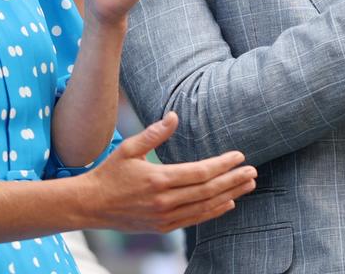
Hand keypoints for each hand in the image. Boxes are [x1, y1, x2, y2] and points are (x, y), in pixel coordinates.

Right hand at [81, 112, 256, 232]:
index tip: (239, 156)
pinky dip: (214, 211)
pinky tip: (228, 203)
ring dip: (230, 195)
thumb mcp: (128, 148)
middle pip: (208, 190)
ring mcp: (164, 217)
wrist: (91, 205)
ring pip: (205, 207)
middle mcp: (164, 201)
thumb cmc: (109, 173)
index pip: (199, 172)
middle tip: (252, 172)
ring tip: (248, 185)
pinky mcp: (163, 227)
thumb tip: (174, 116)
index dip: (222, 164)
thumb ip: (154, 134)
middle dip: (233, 180)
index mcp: (157, 179)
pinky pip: (195, 219)